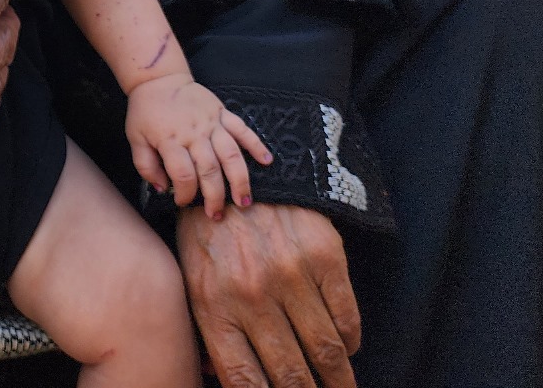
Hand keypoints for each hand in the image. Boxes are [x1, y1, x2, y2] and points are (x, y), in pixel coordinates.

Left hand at [126, 76, 272, 217]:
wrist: (158, 79)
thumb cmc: (146, 111)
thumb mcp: (135, 137)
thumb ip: (145, 165)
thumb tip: (161, 189)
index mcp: (170, 139)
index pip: (183, 174)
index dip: (184, 193)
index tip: (182, 202)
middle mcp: (194, 133)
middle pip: (210, 169)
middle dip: (215, 196)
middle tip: (216, 215)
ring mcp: (211, 122)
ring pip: (231, 154)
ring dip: (240, 179)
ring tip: (244, 201)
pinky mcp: (222, 113)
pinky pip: (243, 129)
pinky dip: (256, 144)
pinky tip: (267, 161)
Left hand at [178, 203, 360, 387]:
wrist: (236, 174)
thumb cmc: (209, 236)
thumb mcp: (193, 281)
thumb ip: (208, 333)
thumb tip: (219, 379)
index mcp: (214, 305)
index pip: (245, 380)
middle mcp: (252, 295)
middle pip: (291, 374)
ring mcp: (291, 275)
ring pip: (326, 352)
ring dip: (338, 380)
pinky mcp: (325, 257)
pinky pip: (346, 319)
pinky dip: (349, 342)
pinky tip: (345, 349)